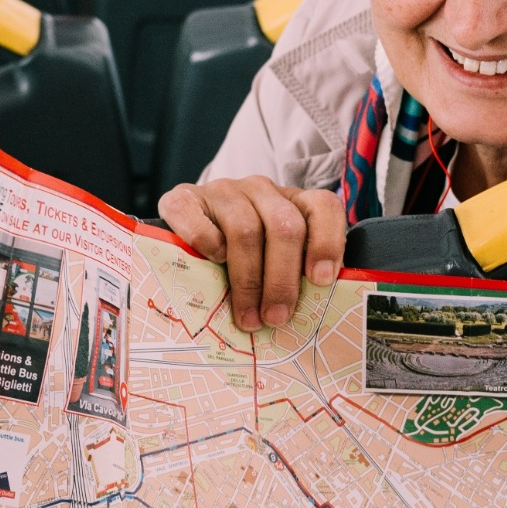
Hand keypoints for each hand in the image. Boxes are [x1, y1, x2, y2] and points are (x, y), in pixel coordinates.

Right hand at [155, 177, 343, 331]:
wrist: (180, 235)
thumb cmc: (239, 260)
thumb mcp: (273, 263)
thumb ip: (294, 277)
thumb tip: (313, 313)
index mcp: (291, 203)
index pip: (322, 206)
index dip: (326, 242)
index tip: (320, 281)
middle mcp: (260, 190)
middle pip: (284, 226)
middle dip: (282, 278)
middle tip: (276, 318)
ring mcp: (222, 191)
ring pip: (246, 229)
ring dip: (248, 280)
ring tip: (247, 317)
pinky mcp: (183, 198)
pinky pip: (199, 220)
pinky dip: (208, 244)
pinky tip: (213, 263)